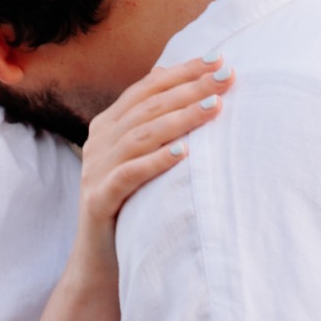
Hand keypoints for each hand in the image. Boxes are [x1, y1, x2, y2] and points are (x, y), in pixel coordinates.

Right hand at [70, 53, 233, 282]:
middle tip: (227, 78)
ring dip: (179, 119)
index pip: (145, 89)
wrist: (98, 260)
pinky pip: (127, 175)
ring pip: (139, 136)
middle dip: (188, 89)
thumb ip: (150, 121)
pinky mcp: (98, 201)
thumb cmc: (130, 204)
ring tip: (214, 107)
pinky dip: (155, 162)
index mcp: (106, 127)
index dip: (181, 72)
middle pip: (146, 108)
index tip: (219, 59)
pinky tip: (183, 152)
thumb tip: (174, 77)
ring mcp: (94, 172)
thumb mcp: (138, 158)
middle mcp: (97, 144)